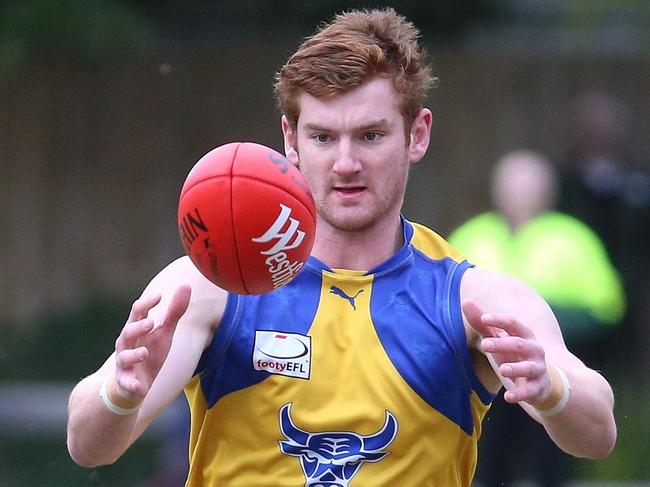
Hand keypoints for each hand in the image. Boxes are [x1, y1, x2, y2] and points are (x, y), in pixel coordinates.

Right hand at [113, 285, 191, 402]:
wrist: (137, 382)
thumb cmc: (150, 351)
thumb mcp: (165, 331)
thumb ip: (174, 311)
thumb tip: (186, 285)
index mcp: (136, 328)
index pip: (137, 312)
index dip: (146, 303)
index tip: (159, 296)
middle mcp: (126, 344)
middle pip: (128, 332)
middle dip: (138, 327)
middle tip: (151, 322)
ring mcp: (124, 363)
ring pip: (124, 357)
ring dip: (133, 354)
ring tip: (144, 352)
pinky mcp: (126, 381)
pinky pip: (126, 383)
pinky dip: (131, 384)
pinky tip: (138, 386)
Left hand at [462, 299, 552, 406]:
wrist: (540, 381)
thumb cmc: (512, 354)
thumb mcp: (497, 338)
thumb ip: (481, 322)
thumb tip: (465, 301)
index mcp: (523, 334)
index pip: (513, 323)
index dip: (499, 320)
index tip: (484, 318)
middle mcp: (534, 349)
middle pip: (518, 344)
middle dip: (502, 344)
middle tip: (485, 344)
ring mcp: (538, 368)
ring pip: (529, 367)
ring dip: (516, 368)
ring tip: (503, 369)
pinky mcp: (538, 387)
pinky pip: (530, 391)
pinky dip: (520, 394)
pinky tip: (508, 397)